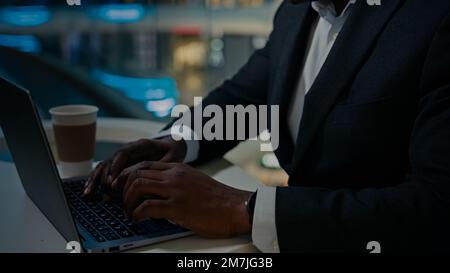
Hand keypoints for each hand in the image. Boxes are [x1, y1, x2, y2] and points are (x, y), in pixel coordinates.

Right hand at [83, 137, 185, 196]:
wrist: (171, 147)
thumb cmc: (172, 152)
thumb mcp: (173, 157)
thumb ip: (163, 165)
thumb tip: (150, 178)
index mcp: (140, 145)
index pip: (123, 153)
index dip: (115, 167)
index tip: (113, 182)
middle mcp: (127, 150)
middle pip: (110, 161)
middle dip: (105, 177)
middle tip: (107, 192)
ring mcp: (121, 158)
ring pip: (103, 166)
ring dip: (95, 180)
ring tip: (88, 193)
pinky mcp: (119, 167)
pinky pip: (104, 172)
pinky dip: (95, 181)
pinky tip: (88, 192)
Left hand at [116, 161, 252, 237]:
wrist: (236, 208)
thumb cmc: (218, 200)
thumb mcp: (194, 182)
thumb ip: (175, 183)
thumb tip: (157, 196)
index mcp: (178, 168)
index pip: (144, 165)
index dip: (128, 176)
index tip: (122, 188)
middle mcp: (174, 175)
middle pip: (136, 173)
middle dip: (123, 188)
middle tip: (122, 202)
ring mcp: (175, 190)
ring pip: (137, 186)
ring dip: (127, 201)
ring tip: (130, 212)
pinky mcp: (178, 207)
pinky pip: (147, 207)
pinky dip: (137, 214)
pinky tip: (139, 219)